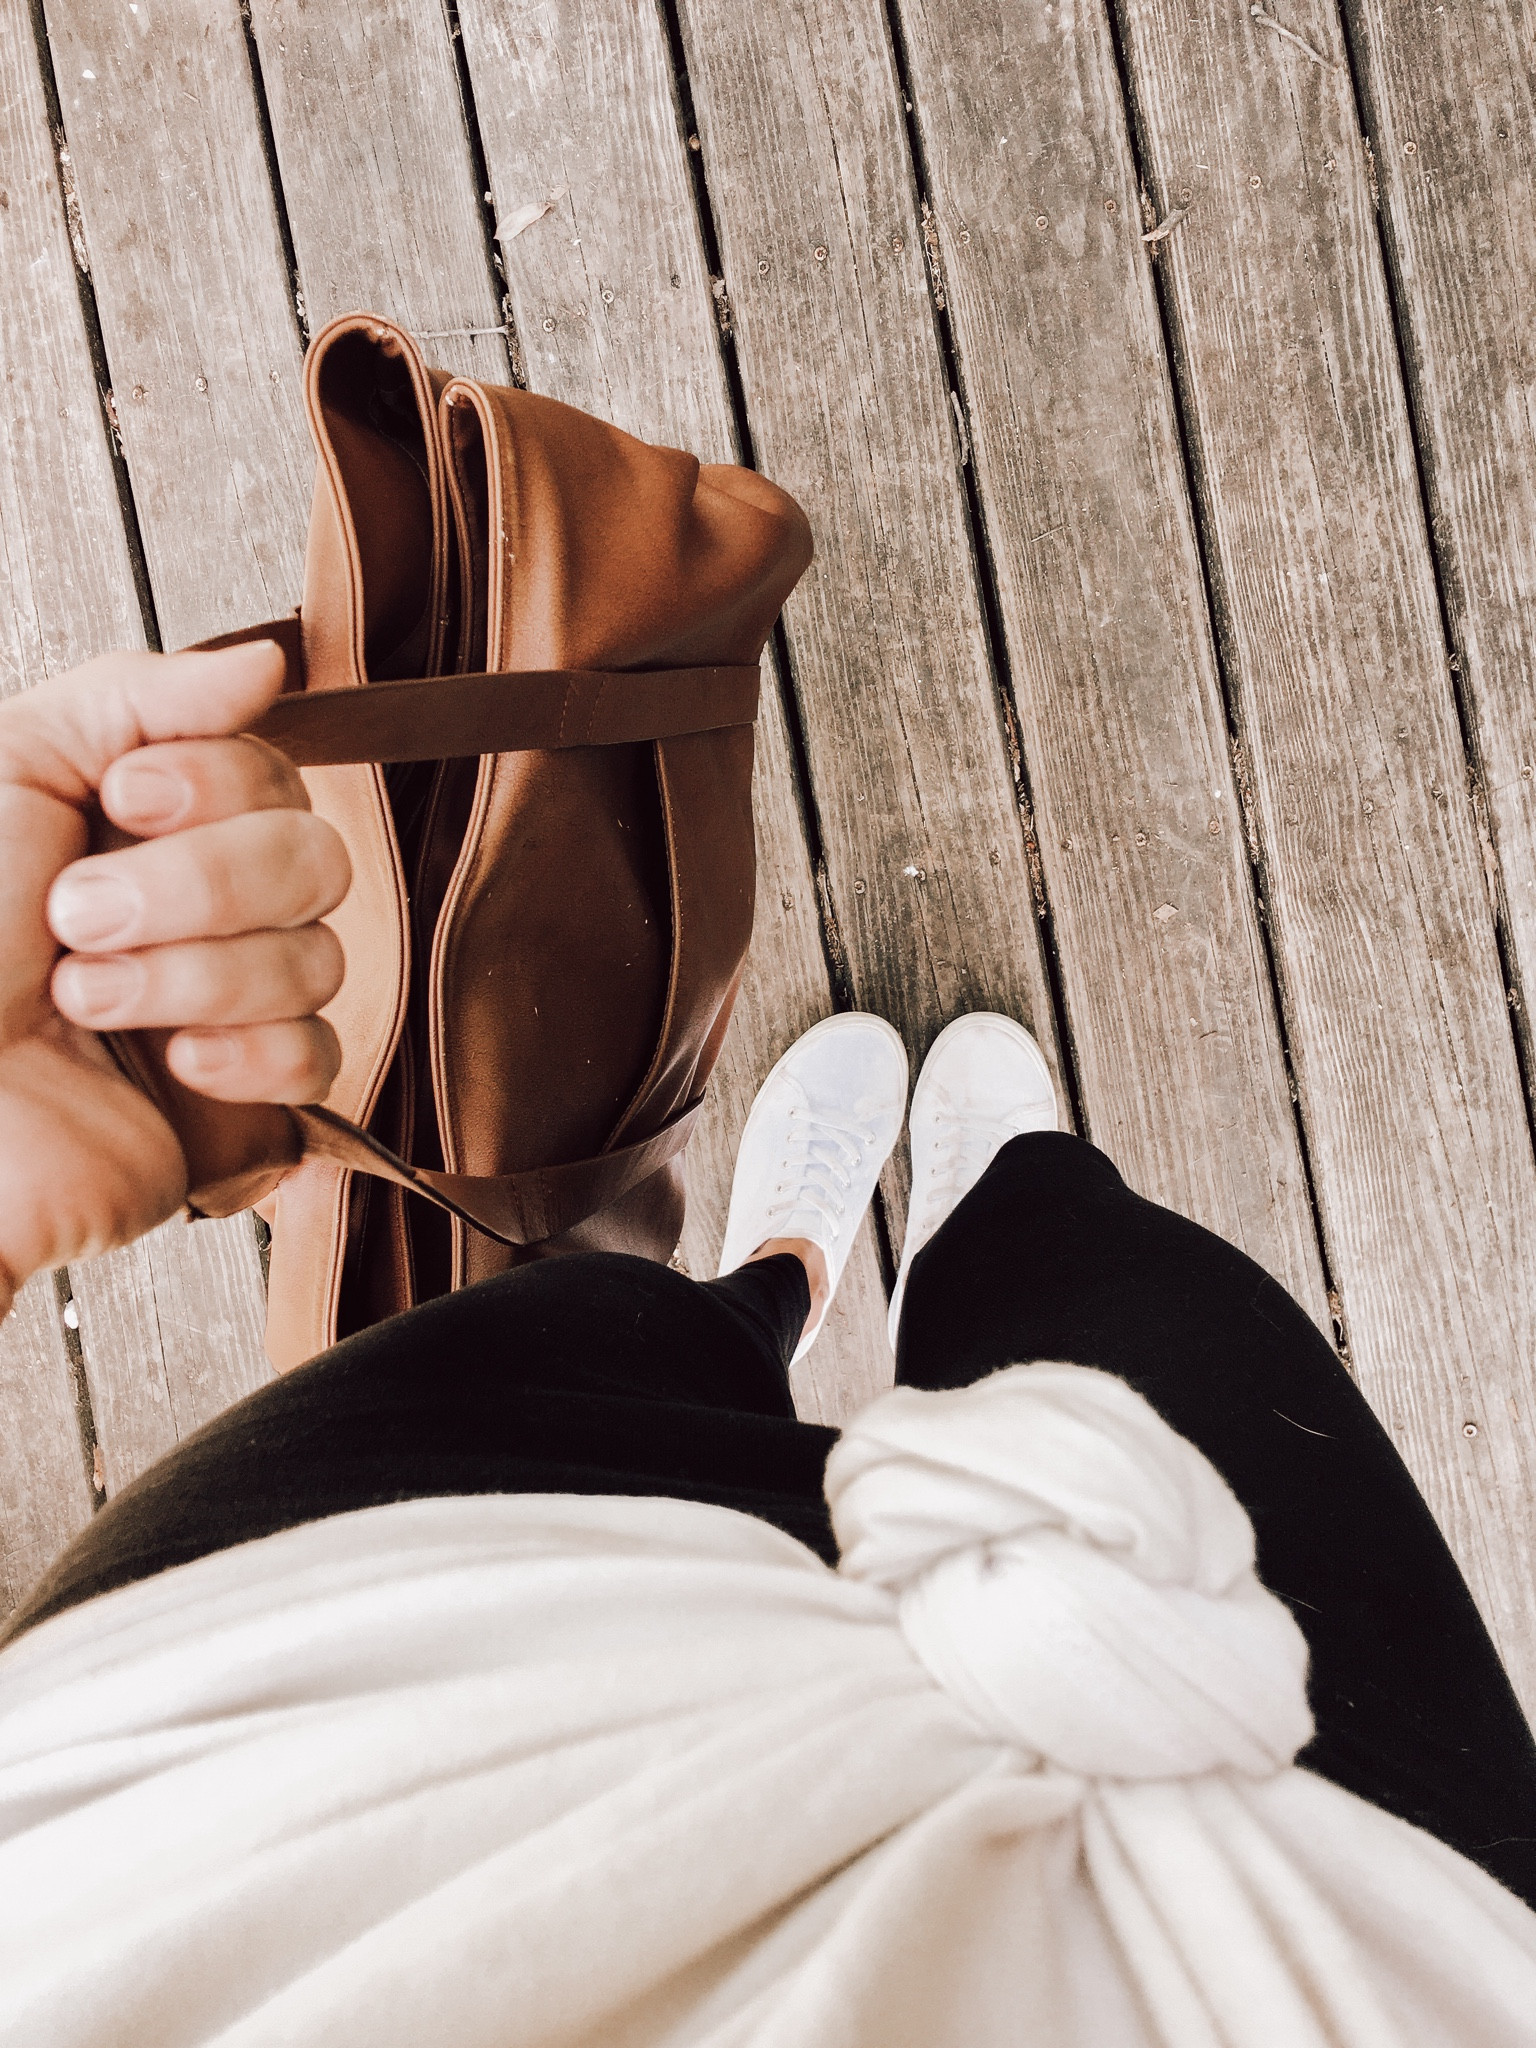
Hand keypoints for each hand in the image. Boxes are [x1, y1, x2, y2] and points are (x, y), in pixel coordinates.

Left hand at [0, 641, 350, 1319]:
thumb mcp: (7, 770)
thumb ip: (136, 698)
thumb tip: (264, 663)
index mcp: (146, 825)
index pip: (271, 773)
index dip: (215, 785)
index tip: (123, 804)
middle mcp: (199, 907)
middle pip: (316, 860)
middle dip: (198, 888)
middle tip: (79, 916)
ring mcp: (229, 1005)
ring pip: (321, 960)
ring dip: (191, 978)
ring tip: (82, 999)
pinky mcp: (247, 1102)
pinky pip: (319, 1058)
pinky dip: (244, 1056)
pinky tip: (170, 1061)